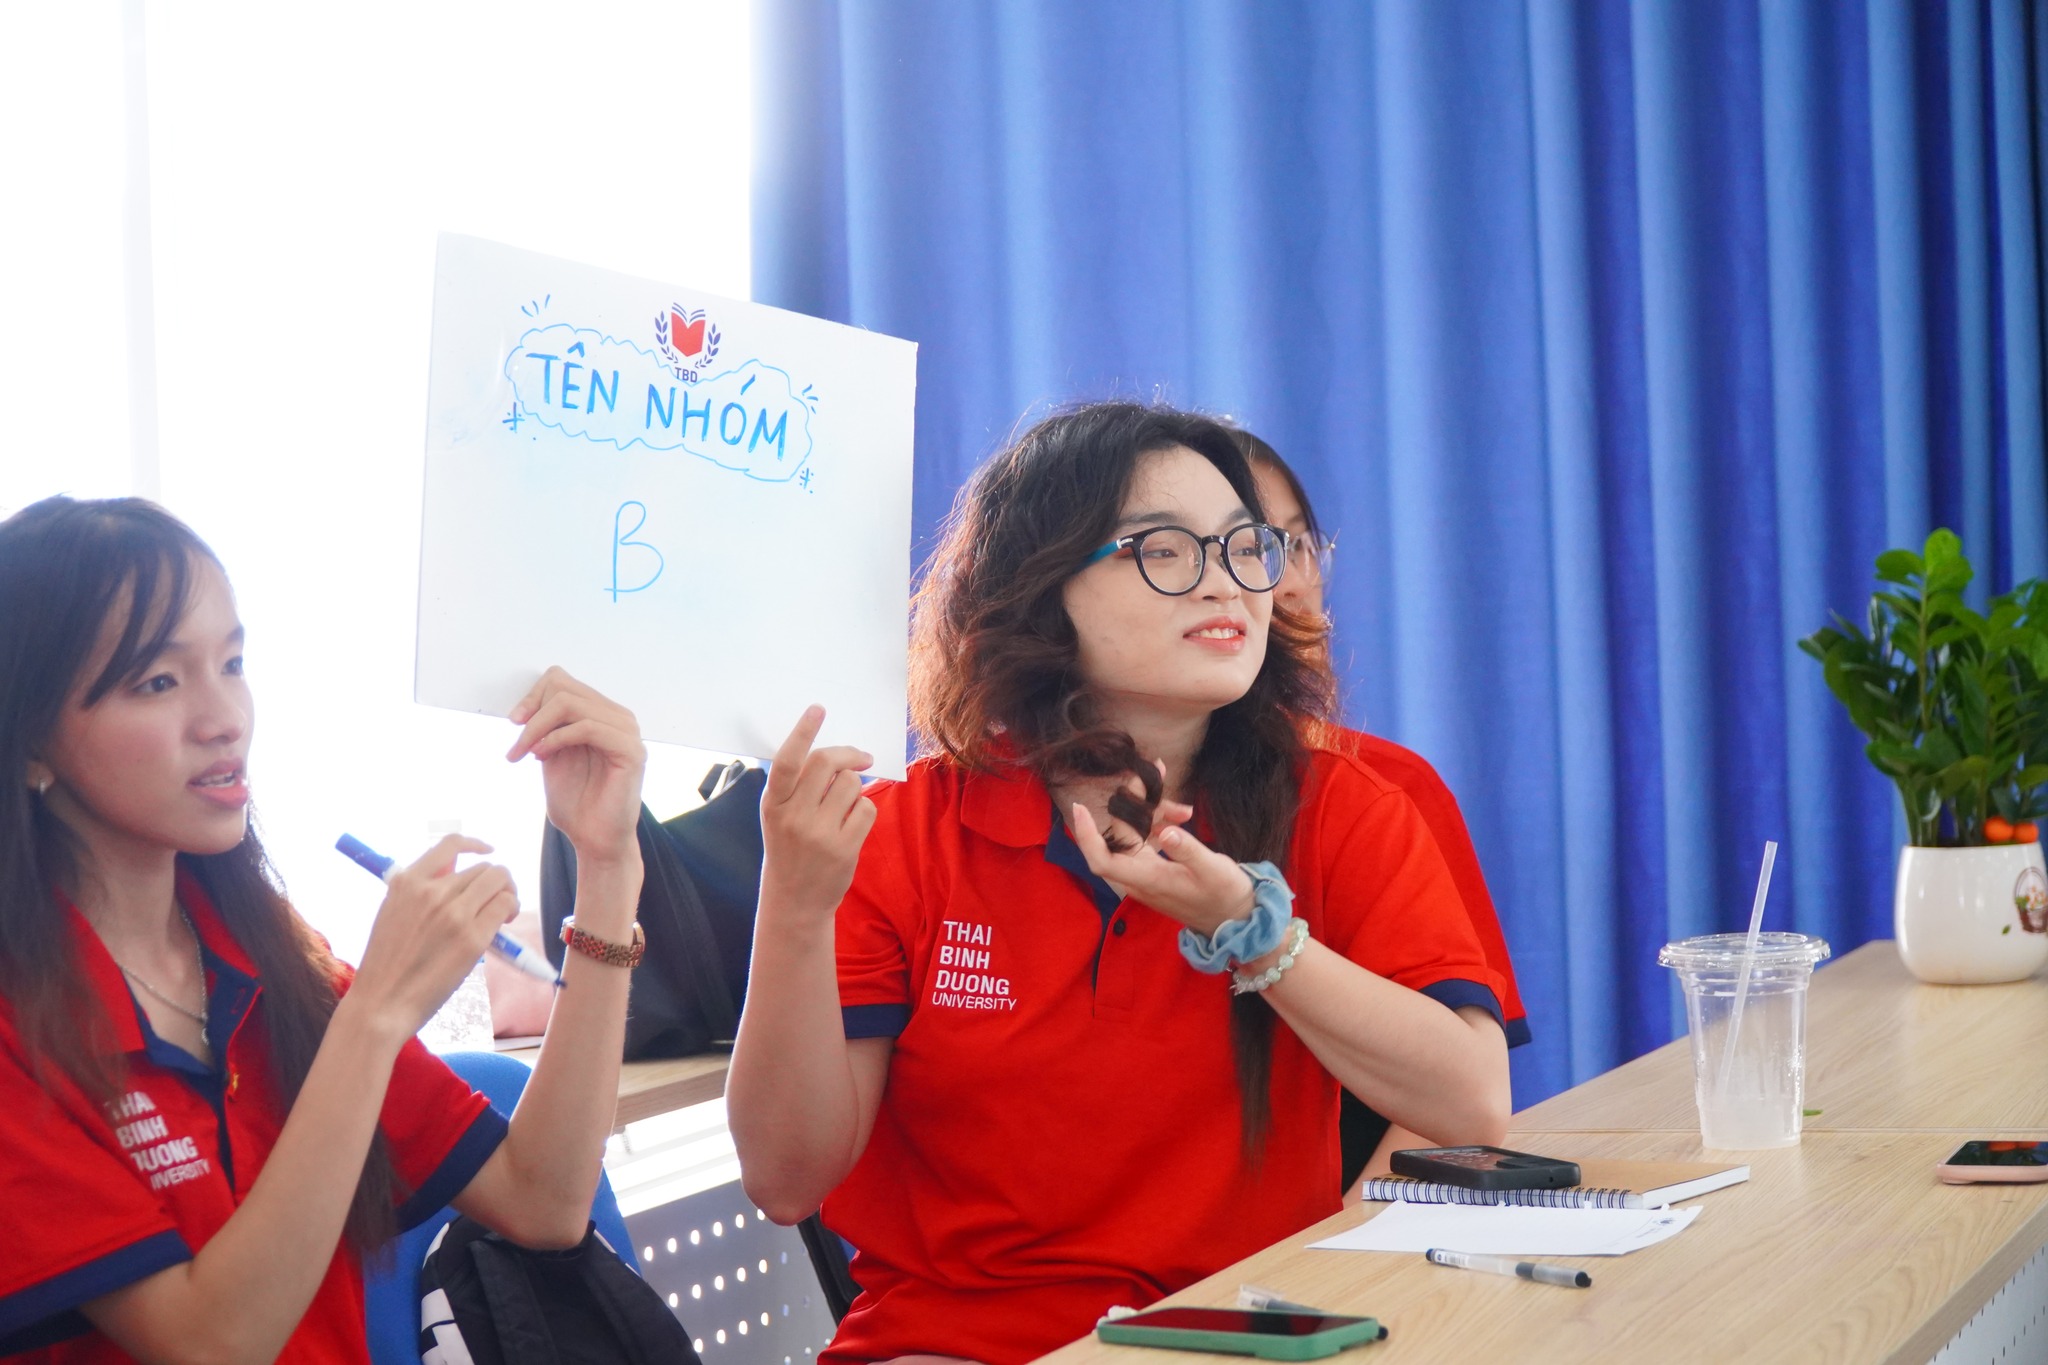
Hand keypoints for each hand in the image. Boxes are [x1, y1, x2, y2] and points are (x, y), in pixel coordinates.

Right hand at [348, 835, 518, 1038]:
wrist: (381, 1003)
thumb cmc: (387, 966)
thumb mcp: (392, 914)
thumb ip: (419, 894)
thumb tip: (456, 882)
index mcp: (407, 882)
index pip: (450, 844)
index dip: (476, 845)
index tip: (488, 852)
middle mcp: (431, 892)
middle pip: (484, 867)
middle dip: (497, 881)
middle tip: (498, 901)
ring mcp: (454, 913)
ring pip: (499, 882)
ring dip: (508, 894)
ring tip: (504, 914)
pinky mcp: (473, 937)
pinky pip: (506, 906)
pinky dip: (510, 910)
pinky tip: (505, 925)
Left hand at [506, 667, 645, 868]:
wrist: (594, 840)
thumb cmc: (576, 803)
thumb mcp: (552, 754)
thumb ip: (547, 727)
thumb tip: (529, 704)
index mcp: (602, 714)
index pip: (562, 680)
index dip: (533, 696)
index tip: (514, 722)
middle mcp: (618, 717)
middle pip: (564, 688)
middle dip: (531, 713)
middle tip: (517, 744)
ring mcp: (627, 732)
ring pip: (571, 703)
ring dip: (538, 727)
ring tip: (526, 752)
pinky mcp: (630, 750)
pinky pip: (587, 727)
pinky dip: (557, 738)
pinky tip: (543, 755)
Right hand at [759, 705, 876, 921]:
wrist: (794, 900)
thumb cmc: (788, 848)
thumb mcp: (778, 815)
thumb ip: (797, 785)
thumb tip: (835, 753)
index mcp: (773, 803)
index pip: (787, 760)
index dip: (803, 732)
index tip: (818, 709)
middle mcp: (793, 816)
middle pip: (827, 762)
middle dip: (849, 753)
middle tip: (861, 757)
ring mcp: (819, 834)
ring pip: (852, 783)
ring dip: (856, 786)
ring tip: (846, 803)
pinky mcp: (844, 848)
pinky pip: (866, 808)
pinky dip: (864, 809)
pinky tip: (852, 824)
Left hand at [1069, 790, 1255, 937]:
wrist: (1235, 918)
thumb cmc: (1225, 897)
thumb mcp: (1214, 870)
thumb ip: (1188, 850)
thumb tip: (1165, 831)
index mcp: (1148, 880)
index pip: (1102, 861)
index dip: (1087, 836)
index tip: (1080, 807)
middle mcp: (1139, 877)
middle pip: (1121, 834)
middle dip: (1135, 803)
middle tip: (1156, 774)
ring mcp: (1145, 873)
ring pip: (1135, 833)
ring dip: (1154, 813)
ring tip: (1186, 810)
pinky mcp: (1154, 868)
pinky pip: (1146, 839)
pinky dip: (1161, 824)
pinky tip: (1183, 817)